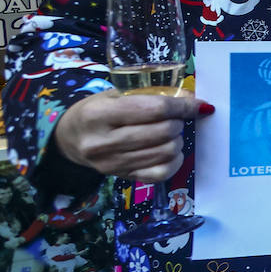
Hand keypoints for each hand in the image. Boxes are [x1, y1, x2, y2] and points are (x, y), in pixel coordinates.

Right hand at [53, 89, 209, 182]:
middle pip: (163, 132)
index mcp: (98, 114)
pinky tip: (169, 151)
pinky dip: (174, 161)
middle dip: (179, 122)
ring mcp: (111, 164)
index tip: (197, 104)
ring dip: (177, 140)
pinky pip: (161, 174)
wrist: (71, 138)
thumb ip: (150, 94)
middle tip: (175, 118)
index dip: (182, 106)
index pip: (154, 109)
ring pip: (165, 153)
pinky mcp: (122, 178)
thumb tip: (191, 99)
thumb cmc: (98, 110)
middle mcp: (102, 143)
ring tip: (170, 133)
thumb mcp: (116, 94)